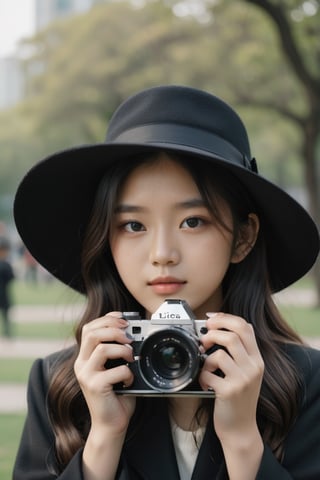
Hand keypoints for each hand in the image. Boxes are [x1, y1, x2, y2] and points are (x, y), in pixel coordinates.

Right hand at [74, 312, 135, 435]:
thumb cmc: (116, 395)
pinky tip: (130, 381)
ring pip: (102, 348)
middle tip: (129, 336)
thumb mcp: (114, 368)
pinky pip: (116, 370)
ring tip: (131, 358)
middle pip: (92, 333)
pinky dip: (128, 373)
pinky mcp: (95, 386)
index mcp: (84, 357)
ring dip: (123, 350)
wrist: (111, 424)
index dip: (106, 319)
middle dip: (114, 329)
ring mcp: (86, 375)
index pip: (88, 328)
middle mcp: (81, 364)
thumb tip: (132, 332)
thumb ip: (116, 351)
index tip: (123, 319)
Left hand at [199, 313, 263, 446]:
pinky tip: (206, 384)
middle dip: (212, 332)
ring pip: (219, 354)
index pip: (245, 326)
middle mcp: (253, 368)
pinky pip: (208, 374)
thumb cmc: (239, 398)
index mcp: (257, 360)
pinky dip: (202, 376)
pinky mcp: (229, 392)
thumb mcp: (247, 372)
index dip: (225, 318)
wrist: (241, 429)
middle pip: (233, 335)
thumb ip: (241, 352)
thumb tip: (221, 326)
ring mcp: (242, 380)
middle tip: (203, 339)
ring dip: (206, 357)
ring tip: (206, 366)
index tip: (211, 318)